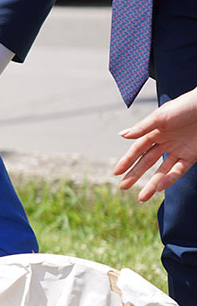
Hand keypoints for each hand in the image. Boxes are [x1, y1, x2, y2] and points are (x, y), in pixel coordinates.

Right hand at [115, 87, 196, 201]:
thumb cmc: (185, 107)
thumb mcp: (161, 116)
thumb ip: (142, 127)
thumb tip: (122, 135)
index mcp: (155, 131)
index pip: (137, 149)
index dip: (127, 161)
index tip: (116, 173)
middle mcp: (165, 142)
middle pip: (147, 162)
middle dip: (135, 175)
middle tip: (123, 187)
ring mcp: (178, 150)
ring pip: (162, 171)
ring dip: (152, 184)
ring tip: (142, 198)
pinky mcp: (192, 156)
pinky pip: (179, 170)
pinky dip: (170, 179)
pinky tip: (160, 188)